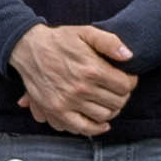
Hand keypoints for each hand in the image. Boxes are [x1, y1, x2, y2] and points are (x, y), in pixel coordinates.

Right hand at [13, 22, 137, 138]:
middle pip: (117, 102)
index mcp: (91, 69)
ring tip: (109, 102)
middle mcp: (81, 88)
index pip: (125, 85)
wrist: (29, 49)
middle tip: (119, 90)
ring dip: (112, 110)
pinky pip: (82, 128)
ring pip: (104, 116)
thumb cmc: (60, 40)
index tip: (127, 79)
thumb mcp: (85, 32)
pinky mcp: (57, 111)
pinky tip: (102, 123)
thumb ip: (109, 42)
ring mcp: (68, 102)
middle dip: (122, 96)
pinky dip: (96, 129)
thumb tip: (129, 56)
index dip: (131, 82)